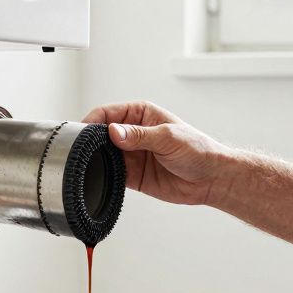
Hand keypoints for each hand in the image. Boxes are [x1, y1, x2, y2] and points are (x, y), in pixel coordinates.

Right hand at [82, 101, 233, 205]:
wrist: (211, 179)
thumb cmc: (198, 150)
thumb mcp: (168, 138)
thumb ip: (139, 135)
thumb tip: (112, 131)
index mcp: (140, 114)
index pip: (107, 113)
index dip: (92, 121)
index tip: (81, 133)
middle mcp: (132, 132)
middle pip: (100, 134)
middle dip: (89, 142)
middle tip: (81, 152)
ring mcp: (131, 154)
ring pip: (102, 155)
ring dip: (95, 160)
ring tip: (88, 166)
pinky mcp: (132, 174)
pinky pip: (111, 174)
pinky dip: (103, 176)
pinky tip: (100, 178)